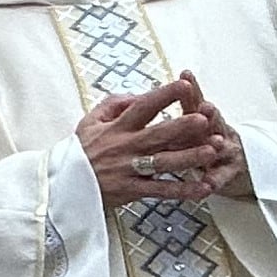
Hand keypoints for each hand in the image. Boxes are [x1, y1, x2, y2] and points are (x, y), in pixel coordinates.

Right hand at [78, 78, 230, 206]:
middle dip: (183, 127)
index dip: (164, 95)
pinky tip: (202, 187)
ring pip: (164, 163)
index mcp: (118, 127)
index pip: (143, 107)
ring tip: (212, 151)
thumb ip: (114, 104)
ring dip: (189, 157)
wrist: (64, 184)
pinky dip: (182, 191)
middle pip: (158, 135)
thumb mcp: (90, 120)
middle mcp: (126, 147)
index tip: (184, 85)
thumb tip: (139, 94)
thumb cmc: (80, 151)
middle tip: (205, 119)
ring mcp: (130, 170)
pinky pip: (160, 191)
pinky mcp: (132, 190)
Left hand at [169, 72, 249, 198]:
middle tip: (206, 106)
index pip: (195, 100)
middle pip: (212, 120)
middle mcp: (216, 131)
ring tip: (216, 142)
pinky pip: (221, 177)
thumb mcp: (190, 125)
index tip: (186, 74)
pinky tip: (209, 184)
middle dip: (209, 113)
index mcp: (201, 118)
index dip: (191, 88)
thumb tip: (143, 96)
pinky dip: (215, 180)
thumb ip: (173, 111)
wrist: (234, 166)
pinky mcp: (228, 173)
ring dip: (217, 144)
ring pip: (221, 147)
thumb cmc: (203, 142)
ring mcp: (225, 151)